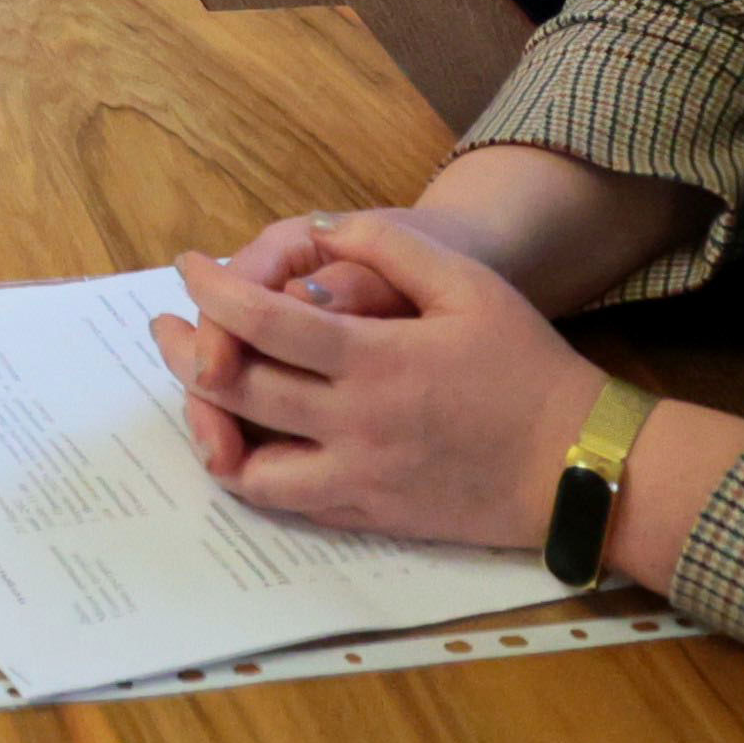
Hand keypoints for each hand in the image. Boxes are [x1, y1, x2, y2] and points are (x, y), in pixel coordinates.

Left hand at [150, 217, 605, 550]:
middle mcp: (354, 424)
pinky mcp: (367, 515)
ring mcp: (357, 478)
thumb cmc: (527, 366)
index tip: (189, 268)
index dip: (211, 289)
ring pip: (245, 460)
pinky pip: (284, 501)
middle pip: (236, 388)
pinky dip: (248, 468)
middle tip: (165, 324)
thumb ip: (389, 245)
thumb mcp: (468, 284)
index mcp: (376, 360)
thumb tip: (317, 227)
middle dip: (186, 349)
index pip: (261, 322)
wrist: (578, 465)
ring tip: (196, 388)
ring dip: (205, 421)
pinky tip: (240, 438)